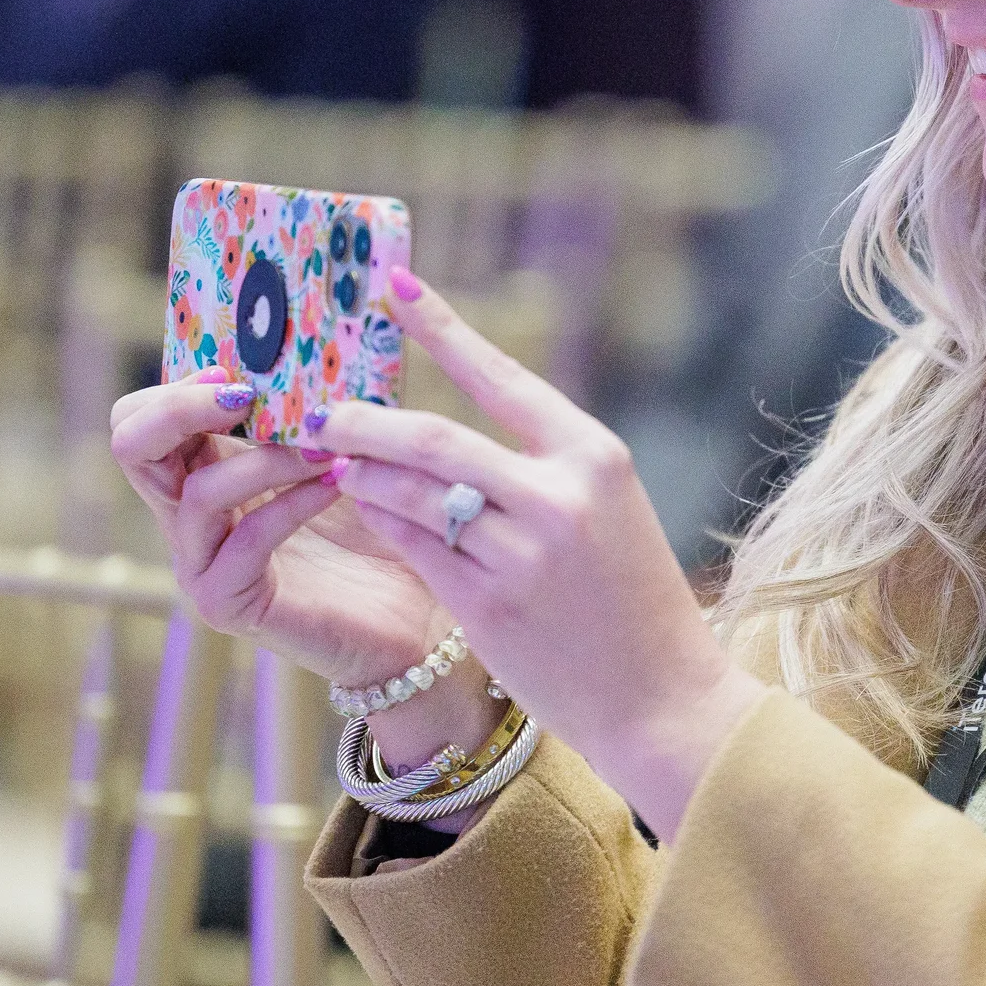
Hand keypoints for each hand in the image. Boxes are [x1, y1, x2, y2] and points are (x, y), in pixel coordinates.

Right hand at [108, 367, 451, 692]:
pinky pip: (245, 540)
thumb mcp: (339, 450)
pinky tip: (337, 484)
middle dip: (179, 408)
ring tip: (324, 449)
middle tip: (243, 396)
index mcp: (204, 471)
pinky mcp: (229, 603)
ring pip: (196, 493)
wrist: (417, 617)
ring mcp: (202, 564)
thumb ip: (310, 406)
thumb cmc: (382, 526)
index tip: (237, 372)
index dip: (176, 387)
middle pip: (131, 447)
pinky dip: (291, 502)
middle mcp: (188, 518)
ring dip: (265, 459)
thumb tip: (312, 340)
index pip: (141, 420)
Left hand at [314, 270, 766, 839]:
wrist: (663, 697)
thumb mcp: (608, 510)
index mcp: (594, 456)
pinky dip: (385, 523)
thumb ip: (540, 467)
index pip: (501, 377)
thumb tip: (447, 435)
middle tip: (322, 413)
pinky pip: (414, 548)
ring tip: (338, 463)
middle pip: (432, 439)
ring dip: (364, 476)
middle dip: (365, 422)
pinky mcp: (488, 606)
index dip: (442, 329)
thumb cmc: (632, 598)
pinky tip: (368, 511)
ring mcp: (521, 553)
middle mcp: (557, 496)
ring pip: (411, 496)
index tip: (395, 287)